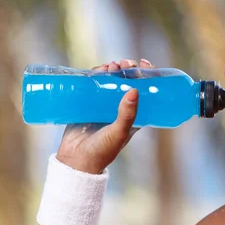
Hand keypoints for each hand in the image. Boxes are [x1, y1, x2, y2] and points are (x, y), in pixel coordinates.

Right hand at [56, 58, 155, 173]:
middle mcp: (119, 109)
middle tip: (124, 64)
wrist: (76, 160)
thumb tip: (135, 90)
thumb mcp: (119, 132)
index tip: (146, 64)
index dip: (148, 76)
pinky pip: (92, 85)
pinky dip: (95, 75)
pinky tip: (96, 70)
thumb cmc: (102, 151)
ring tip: (110, 66)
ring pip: (110, 81)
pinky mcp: (87, 104)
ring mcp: (102, 106)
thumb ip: (127, 114)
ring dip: (111, 70)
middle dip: (127, 70)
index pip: (145, 92)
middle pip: (127, 82)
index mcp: (132, 117)